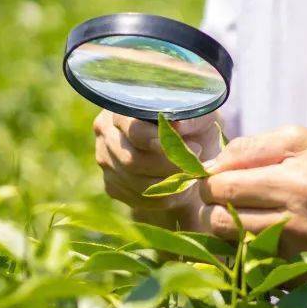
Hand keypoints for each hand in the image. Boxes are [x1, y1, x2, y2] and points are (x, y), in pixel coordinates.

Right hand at [92, 109, 222, 228]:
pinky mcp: (112, 185)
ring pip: (134, 182)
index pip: (134, 129)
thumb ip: (193, 118)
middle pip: (131, 159)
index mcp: (123, 109)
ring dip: (168, 185)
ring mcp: (106, 161)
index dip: (160, 141)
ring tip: (191, 178)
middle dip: (167, 167)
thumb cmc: (194, 129)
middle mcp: (106, 133)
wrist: (189, 154)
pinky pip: (136, 198)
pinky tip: (180, 190)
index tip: (191, 147)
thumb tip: (178, 125)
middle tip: (195, 167)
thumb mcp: (200, 117)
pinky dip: (163, 198)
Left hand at [200, 123, 306, 266]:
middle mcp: (296, 225)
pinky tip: (271, 234)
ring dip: (230, 228)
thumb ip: (252, 146)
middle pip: (219, 220)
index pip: (223, 187)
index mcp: (296, 184)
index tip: (218, 175)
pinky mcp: (300, 280)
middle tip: (229, 195)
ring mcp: (298, 257)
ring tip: (250, 212)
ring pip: (230, 245)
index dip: (210, 179)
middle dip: (215, 205)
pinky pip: (252, 265)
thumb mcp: (304, 140)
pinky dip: (251, 249)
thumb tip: (210, 165)